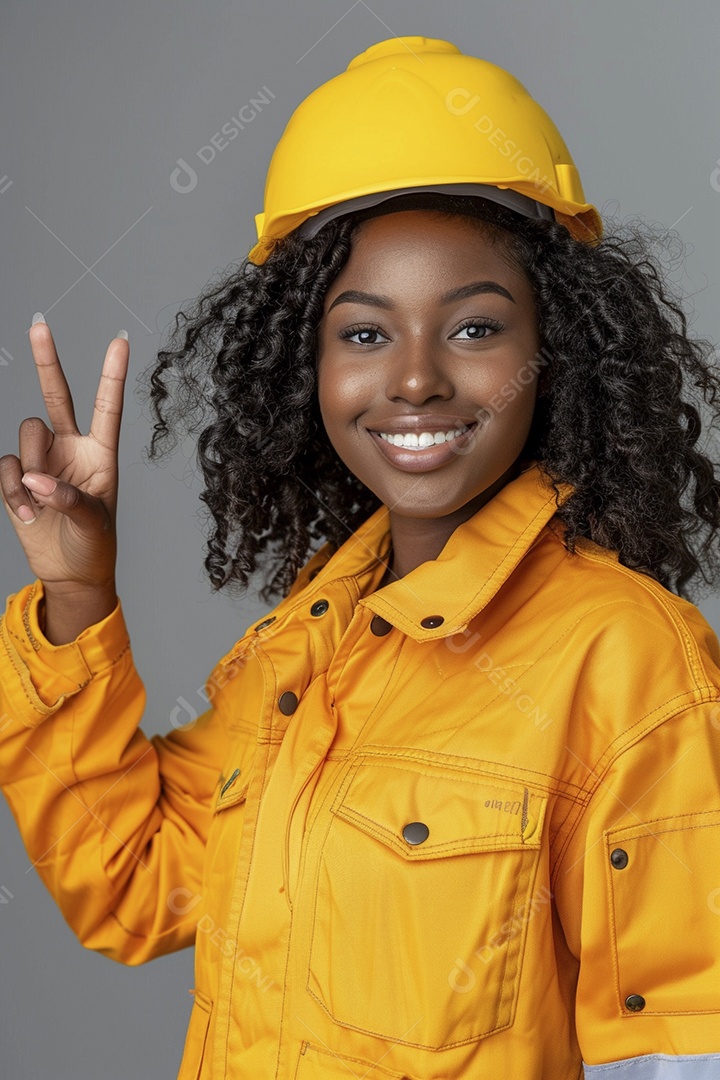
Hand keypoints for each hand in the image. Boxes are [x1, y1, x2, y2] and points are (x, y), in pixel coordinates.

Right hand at [0, 319, 128, 639]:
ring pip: (26, 433)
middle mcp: (71, 448)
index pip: (107, 408)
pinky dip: (12, 490)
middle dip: (46, 359)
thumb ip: (69, 498)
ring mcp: (42, 460)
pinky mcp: (17, 477)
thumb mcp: (93, 523)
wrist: (70, 572)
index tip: (120, 341)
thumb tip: (36, 478)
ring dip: (29, 465)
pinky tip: (27, 513)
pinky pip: (5, 465)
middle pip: (57, 395)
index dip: (112, 374)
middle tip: (38, 324)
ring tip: (39, 500)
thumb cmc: (94, 546)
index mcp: (101, 454)